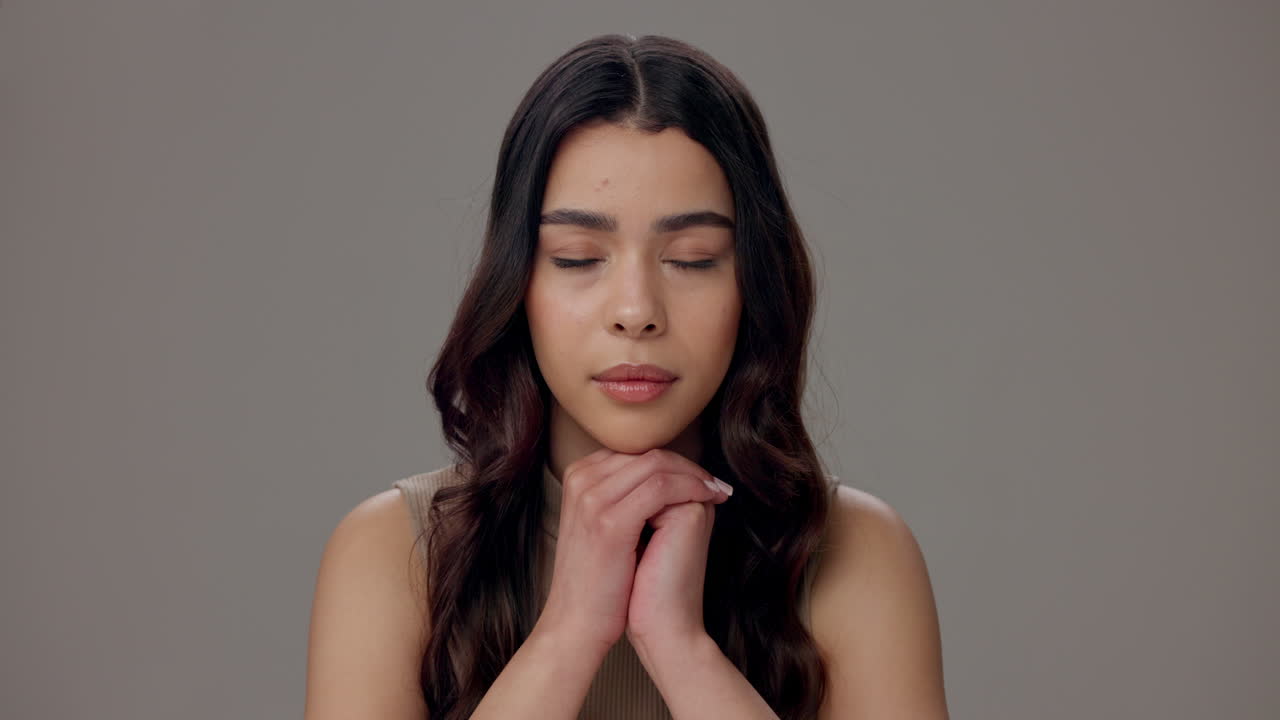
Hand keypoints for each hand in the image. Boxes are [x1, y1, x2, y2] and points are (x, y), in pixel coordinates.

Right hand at [533, 448, 730, 658]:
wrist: (577, 623)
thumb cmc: (597, 580)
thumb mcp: (602, 525)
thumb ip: (622, 495)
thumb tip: (665, 477)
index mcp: (578, 477)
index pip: (635, 452)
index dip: (672, 462)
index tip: (699, 478)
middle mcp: (581, 480)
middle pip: (647, 453)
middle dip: (688, 466)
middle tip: (714, 483)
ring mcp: (592, 498)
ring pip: (657, 465)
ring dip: (695, 476)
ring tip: (716, 491)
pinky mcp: (610, 520)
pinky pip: (662, 487)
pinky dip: (692, 489)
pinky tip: (708, 500)